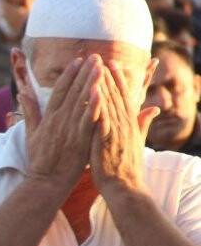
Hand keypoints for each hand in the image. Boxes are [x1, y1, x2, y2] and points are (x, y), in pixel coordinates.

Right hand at [21, 55, 103, 193]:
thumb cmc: (40, 160)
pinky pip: (87, 120)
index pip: (58, 91)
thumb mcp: (31, 134)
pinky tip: (101, 93)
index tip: (78, 60)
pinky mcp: (78, 140)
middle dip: (83, 73)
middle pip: (72, 92)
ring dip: (91, 83)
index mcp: (48, 118)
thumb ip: (30, 112)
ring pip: (81, 102)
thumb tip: (22, 94)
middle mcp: (58, 121)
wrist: (46, 183)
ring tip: (101, 67)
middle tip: (94, 56)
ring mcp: (68, 130)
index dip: (69, 75)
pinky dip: (93, 106)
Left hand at [90, 61, 157, 198]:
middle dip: (108, 76)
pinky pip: (102, 121)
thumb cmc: (126, 165)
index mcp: (129, 123)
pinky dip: (98, 107)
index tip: (112, 63)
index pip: (124, 97)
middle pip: (116, 96)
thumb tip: (152, 109)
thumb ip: (143, 123)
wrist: (124, 187)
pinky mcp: (107, 141)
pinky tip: (93, 94)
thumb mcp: (137, 141)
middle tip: (100, 58)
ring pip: (109, 104)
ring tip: (95, 69)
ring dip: (103, 85)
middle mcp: (124, 124)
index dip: (118, 80)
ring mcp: (116, 132)